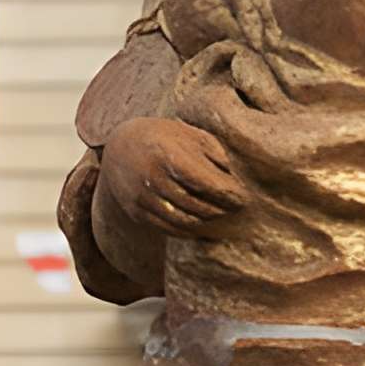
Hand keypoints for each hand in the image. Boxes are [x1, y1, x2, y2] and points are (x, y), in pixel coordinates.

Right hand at [99, 117, 245, 234]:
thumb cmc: (166, 138)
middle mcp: (153, 178)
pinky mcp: (135, 211)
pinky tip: (201, 224)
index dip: (228, 194)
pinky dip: (187, 230)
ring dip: (205, 220)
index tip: (243, 198)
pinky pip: (167, 228)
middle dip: (220, 208)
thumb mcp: (192, 135)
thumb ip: (215, 155)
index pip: (206, 183)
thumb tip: (234, 179)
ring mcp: (142, 197)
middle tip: (235, 208)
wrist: (121, 145)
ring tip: (219, 214)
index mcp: (169, 156)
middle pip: (196, 204)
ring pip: (182, 219)